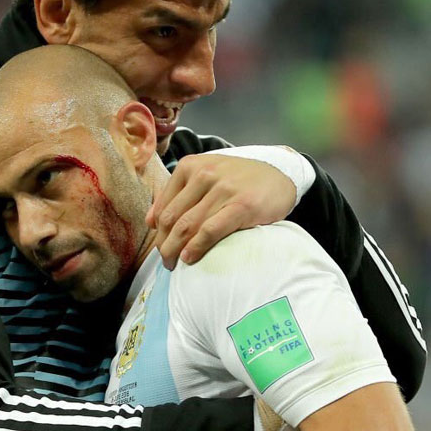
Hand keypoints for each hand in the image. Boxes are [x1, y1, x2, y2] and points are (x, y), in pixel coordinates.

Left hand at [147, 155, 296, 268]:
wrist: (280, 175)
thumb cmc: (239, 181)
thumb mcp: (206, 176)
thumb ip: (179, 194)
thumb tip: (150, 221)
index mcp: (190, 166)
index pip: (163, 206)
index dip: (157, 232)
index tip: (160, 247)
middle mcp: (204, 174)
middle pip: (172, 218)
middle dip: (163, 244)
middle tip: (165, 261)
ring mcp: (223, 189)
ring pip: (187, 225)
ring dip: (175, 250)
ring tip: (174, 264)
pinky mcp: (241, 205)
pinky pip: (210, 230)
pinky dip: (196, 247)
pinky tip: (190, 258)